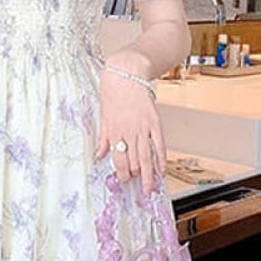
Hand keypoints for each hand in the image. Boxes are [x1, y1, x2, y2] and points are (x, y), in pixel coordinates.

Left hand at [95, 70, 164, 192]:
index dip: (122, 173)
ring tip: (149, 187)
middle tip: (137, 186)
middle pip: (133, 161)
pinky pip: (159, 144)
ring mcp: (142, 128)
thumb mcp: (103, 115)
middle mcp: (128, 132)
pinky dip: (161, 159)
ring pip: (146, 157)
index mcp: (113, 131)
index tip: (124, 180)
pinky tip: (161, 170)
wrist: (126, 72)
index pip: (118, 159)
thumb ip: (103, 137)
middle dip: (134, 176)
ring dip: (148, 175)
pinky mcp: (154, 122)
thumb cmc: (112, 91)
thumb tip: (99, 155)